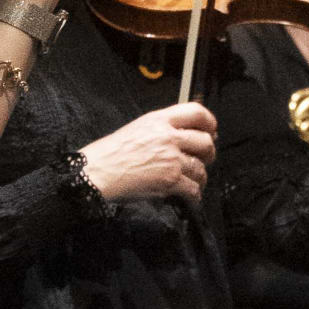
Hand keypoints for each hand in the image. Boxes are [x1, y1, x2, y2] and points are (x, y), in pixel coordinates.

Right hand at [79, 102, 215, 203]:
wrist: (96, 173)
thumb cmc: (109, 153)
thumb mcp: (136, 129)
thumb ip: (161, 129)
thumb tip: (182, 137)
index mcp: (159, 120)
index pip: (196, 112)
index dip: (209, 122)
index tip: (212, 131)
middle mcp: (168, 137)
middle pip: (205, 142)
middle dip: (208, 153)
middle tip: (204, 159)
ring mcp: (171, 160)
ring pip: (201, 168)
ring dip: (199, 177)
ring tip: (192, 181)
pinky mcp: (170, 181)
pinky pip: (194, 189)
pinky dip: (194, 195)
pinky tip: (188, 196)